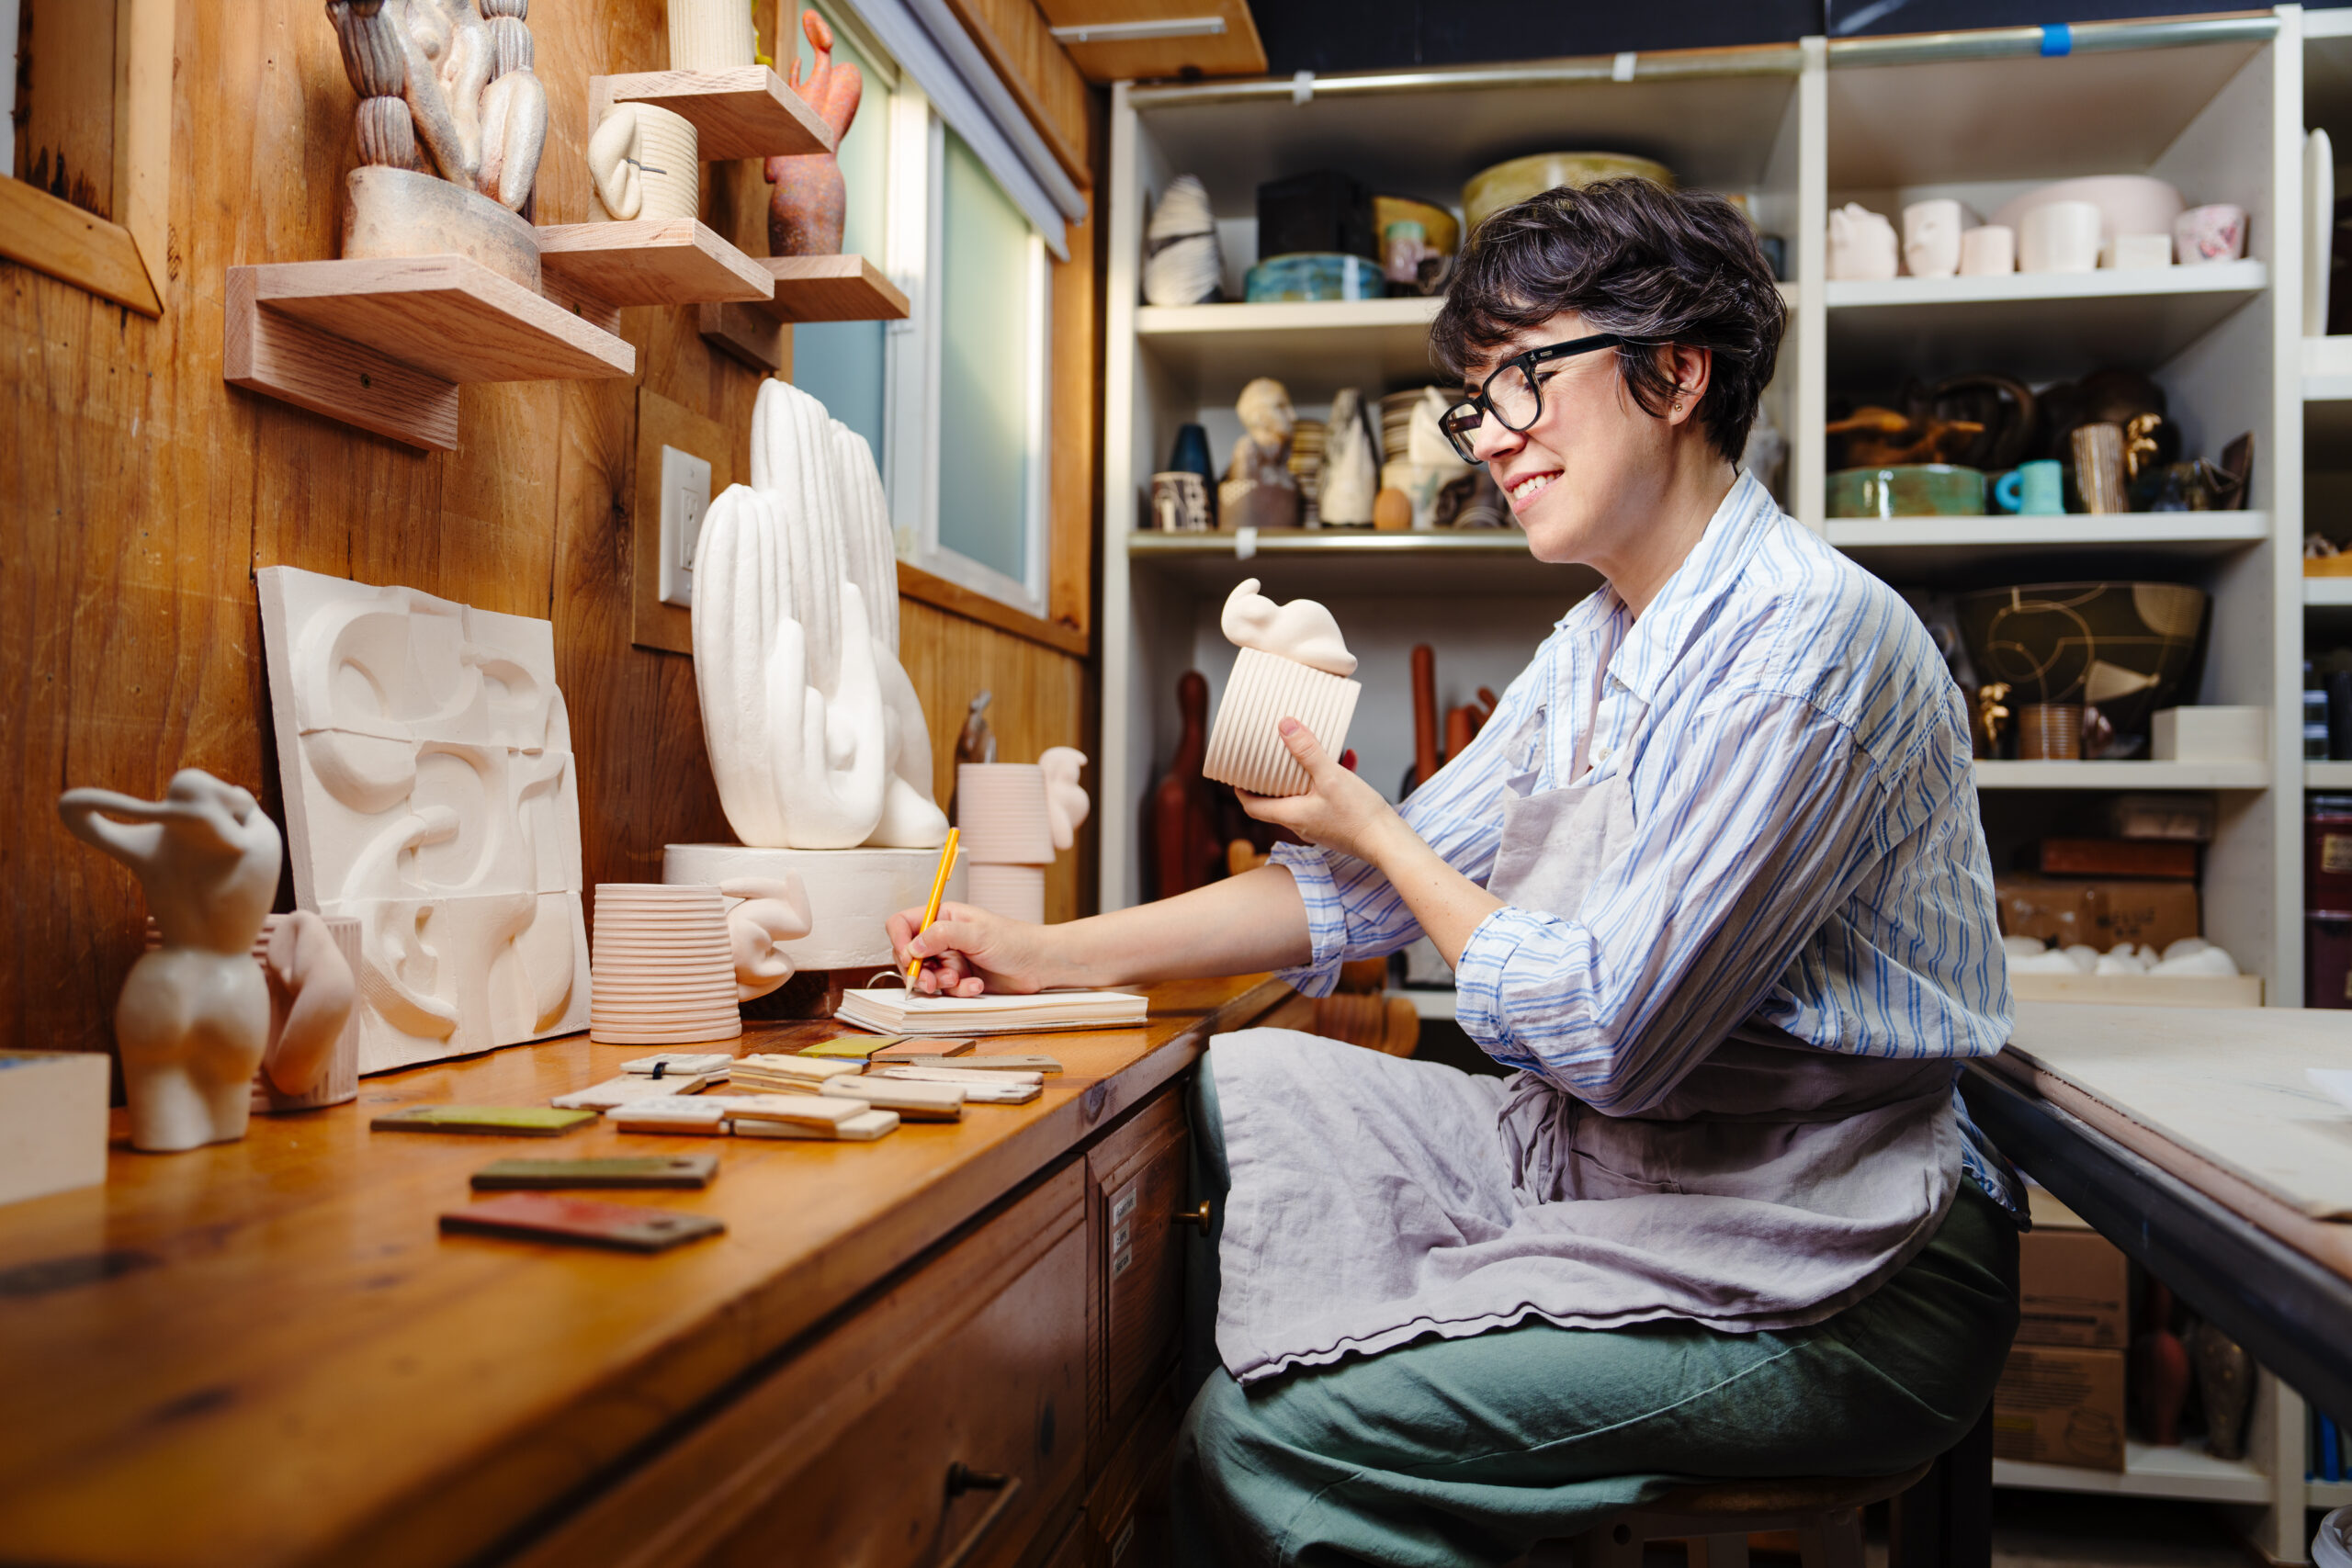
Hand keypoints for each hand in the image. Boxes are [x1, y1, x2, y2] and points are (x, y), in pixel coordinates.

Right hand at [886, 900, 1057, 996]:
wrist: (1039, 964)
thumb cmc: (1015, 940)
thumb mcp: (977, 933)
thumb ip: (942, 936)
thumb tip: (913, 945)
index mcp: (943, 916)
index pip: (903, 924)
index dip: (899, 941)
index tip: (908, 958)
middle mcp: (942, 937)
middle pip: (908, 955)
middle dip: (918, 971)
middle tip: (932, 982)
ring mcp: (949, 959)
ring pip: (924, 976)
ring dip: (940, 983)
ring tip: (960, 981)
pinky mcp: (959, 979)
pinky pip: (944, 991)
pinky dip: (958, 991)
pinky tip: (976, 986)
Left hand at [1237, 720, 1407, 865]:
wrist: (1389, 841)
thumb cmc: (1359, 816)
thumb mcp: (1331, 776)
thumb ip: (1308, 751)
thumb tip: (1286, 726)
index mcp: (1291, 815)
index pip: (1252, 806)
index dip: (1240, 790)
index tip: (1237, 773)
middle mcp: (1301, 823)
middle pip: (1275, 800)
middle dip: (1273, 777)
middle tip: (1271, 757)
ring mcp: (1319, 825)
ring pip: (1303, 795)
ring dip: (1307, 773)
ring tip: (1316, 751)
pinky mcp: (1337, 823)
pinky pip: (1326, 797)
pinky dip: (1330, 779)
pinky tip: (1346, 760)